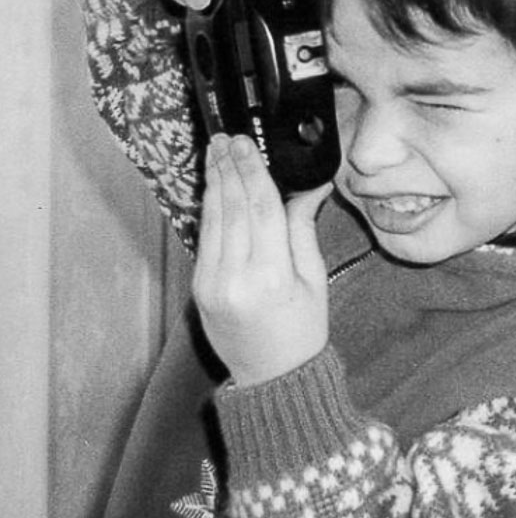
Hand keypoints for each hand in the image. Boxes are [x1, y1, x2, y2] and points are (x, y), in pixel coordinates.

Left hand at [193, 134, 331, 385]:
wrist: (272, 380)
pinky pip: (205, 240)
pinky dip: (209, 210)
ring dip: (214, 183)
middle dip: (230, 169)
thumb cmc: (302, 332)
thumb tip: (309, 186)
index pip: (262, 210)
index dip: (254, 172)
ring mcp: (213, 284)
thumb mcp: (314, 280)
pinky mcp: (200, 289)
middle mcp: (237, 278)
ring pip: (214, 221)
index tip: (247, 144)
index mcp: (272, 277)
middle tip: (226, 138)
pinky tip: (213, 188)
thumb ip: (302, 230)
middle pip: (234, 209)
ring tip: (215, 153)